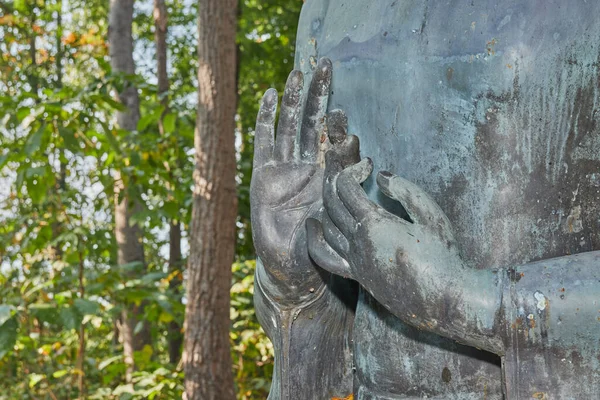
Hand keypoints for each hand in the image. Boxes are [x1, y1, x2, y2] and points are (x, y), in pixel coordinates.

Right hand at [251, 58, 358, 305]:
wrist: (293, 265)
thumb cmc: (321, 243)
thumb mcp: (339, 212)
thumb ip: (349, 185)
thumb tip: (368, 160)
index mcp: (329, 174)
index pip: (335, 140)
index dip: (340, 124)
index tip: (346, 112)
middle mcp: (308, 165)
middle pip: (312, 122)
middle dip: (318, 96)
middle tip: (326, 66)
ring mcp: (284, 167)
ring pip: (289, 126)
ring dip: (293, 100)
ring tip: (298, 73)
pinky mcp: (263, 174)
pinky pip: (264, 141)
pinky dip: (266, 119)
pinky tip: (270, 95)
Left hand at [307, 156, 464, 302]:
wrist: (444, 300)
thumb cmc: (444, 256)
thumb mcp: (432, 216)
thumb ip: (406, 191)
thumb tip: (380, 176)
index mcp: (374, 224)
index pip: (345, 187)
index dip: (353, 169)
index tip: (369, 164)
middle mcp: (358, 242)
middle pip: (331, 202)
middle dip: (334, 180)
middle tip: (344, 166)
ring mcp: (355, 260)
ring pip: (326, 226)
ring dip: (327, 204)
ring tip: (336, 189)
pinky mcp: (357, 275)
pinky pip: (325, 257)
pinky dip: (315, 240)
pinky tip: (314, 227)